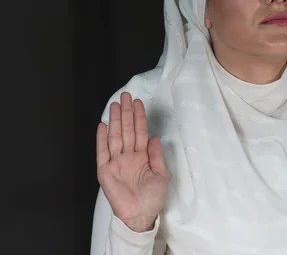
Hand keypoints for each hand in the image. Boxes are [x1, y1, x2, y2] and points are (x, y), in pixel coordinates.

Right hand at [96, 92, 168, 231]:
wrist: (141, 215)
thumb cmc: (153, 198)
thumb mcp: (161, 174)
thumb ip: (156, 155)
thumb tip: (154, 136)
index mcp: (142, 156)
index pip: (139, 132)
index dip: (139, 117)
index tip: (138, 103)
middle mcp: (128, 156)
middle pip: (126, 130)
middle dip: (126, 113)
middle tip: (126, 96)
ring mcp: (116, 162)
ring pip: (115, 136)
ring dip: (115, 120)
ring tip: (115, 105)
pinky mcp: (105, 171)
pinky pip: (102, 152)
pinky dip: (101, 139)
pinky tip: (102, 126)